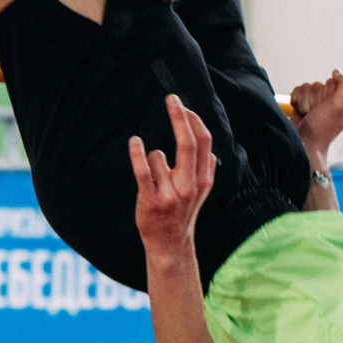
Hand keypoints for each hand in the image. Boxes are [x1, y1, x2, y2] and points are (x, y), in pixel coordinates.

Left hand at [129, 96, 215, 264]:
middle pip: (188, 143)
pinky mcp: (151, 200)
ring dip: (151, 159)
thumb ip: (204, 168)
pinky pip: (142, 170)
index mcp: (203, 180)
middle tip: (171, 98)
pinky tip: (134, 142)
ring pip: (158, 155)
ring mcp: (171, 193)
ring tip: (153, 179)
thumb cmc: (183, 212)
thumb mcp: (201, 191)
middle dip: (180, 116)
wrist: (170, 244)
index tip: (182, 105)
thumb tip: (208, 145)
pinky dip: (137, 152)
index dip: (194, 120)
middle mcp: (190, 186)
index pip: (203, 142)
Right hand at [289, 71, 342, 155]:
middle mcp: (334, 102)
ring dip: (305, 102)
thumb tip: (337, 72)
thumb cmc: (322, 128)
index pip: (334, 81)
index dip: (328, 93)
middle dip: (315, 98)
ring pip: (307, 87)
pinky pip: (298, 90)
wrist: (302, 144)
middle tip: (317, 114)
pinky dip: (296, 101)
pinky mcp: (304, 104)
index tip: (327, 109)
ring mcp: (318, 103)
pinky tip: (300, 113)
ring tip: (308, 115)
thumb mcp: (340, 105)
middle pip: (319, 84)